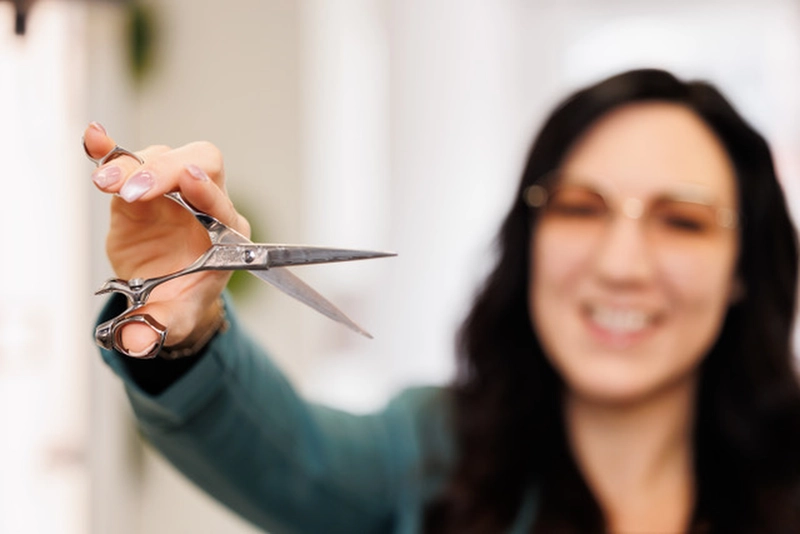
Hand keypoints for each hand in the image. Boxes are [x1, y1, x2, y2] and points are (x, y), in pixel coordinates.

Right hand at [84, 122, 250, 356]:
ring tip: (107, 184)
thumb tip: (135, 340)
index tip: (190, 180)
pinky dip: (111, 150)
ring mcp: (173, 192)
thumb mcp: (175, 320)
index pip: (223, 203)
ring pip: (163, 157)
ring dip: (134, 166)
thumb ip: (157, 328)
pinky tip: (94, 137)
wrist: (165, 293)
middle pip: (200, 163)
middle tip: (134, 191)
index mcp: (227, 235)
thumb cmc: (182, 301)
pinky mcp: (141, 189)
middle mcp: (204, 204)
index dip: (207, 191)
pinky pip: (129, 160)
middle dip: (168, 171)